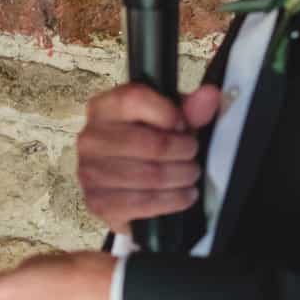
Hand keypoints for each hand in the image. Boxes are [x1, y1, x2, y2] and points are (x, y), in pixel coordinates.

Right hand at [77, 83, 221, 229]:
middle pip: (152, 144)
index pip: (134, 100)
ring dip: (181, 177)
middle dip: (183, 151)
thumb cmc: (143, 145)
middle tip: (192, 155)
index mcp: (104, 108)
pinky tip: (182, 195)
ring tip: (189, 175)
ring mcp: (90, 172)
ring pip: (152, 175)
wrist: (121, 183)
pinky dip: (172, 200)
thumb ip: (189, 108)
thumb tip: (209, 96)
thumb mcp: (167, 120)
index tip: (182, 124)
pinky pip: (144, 203)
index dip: (169, 114)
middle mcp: (91, 138)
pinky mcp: (98, 203)